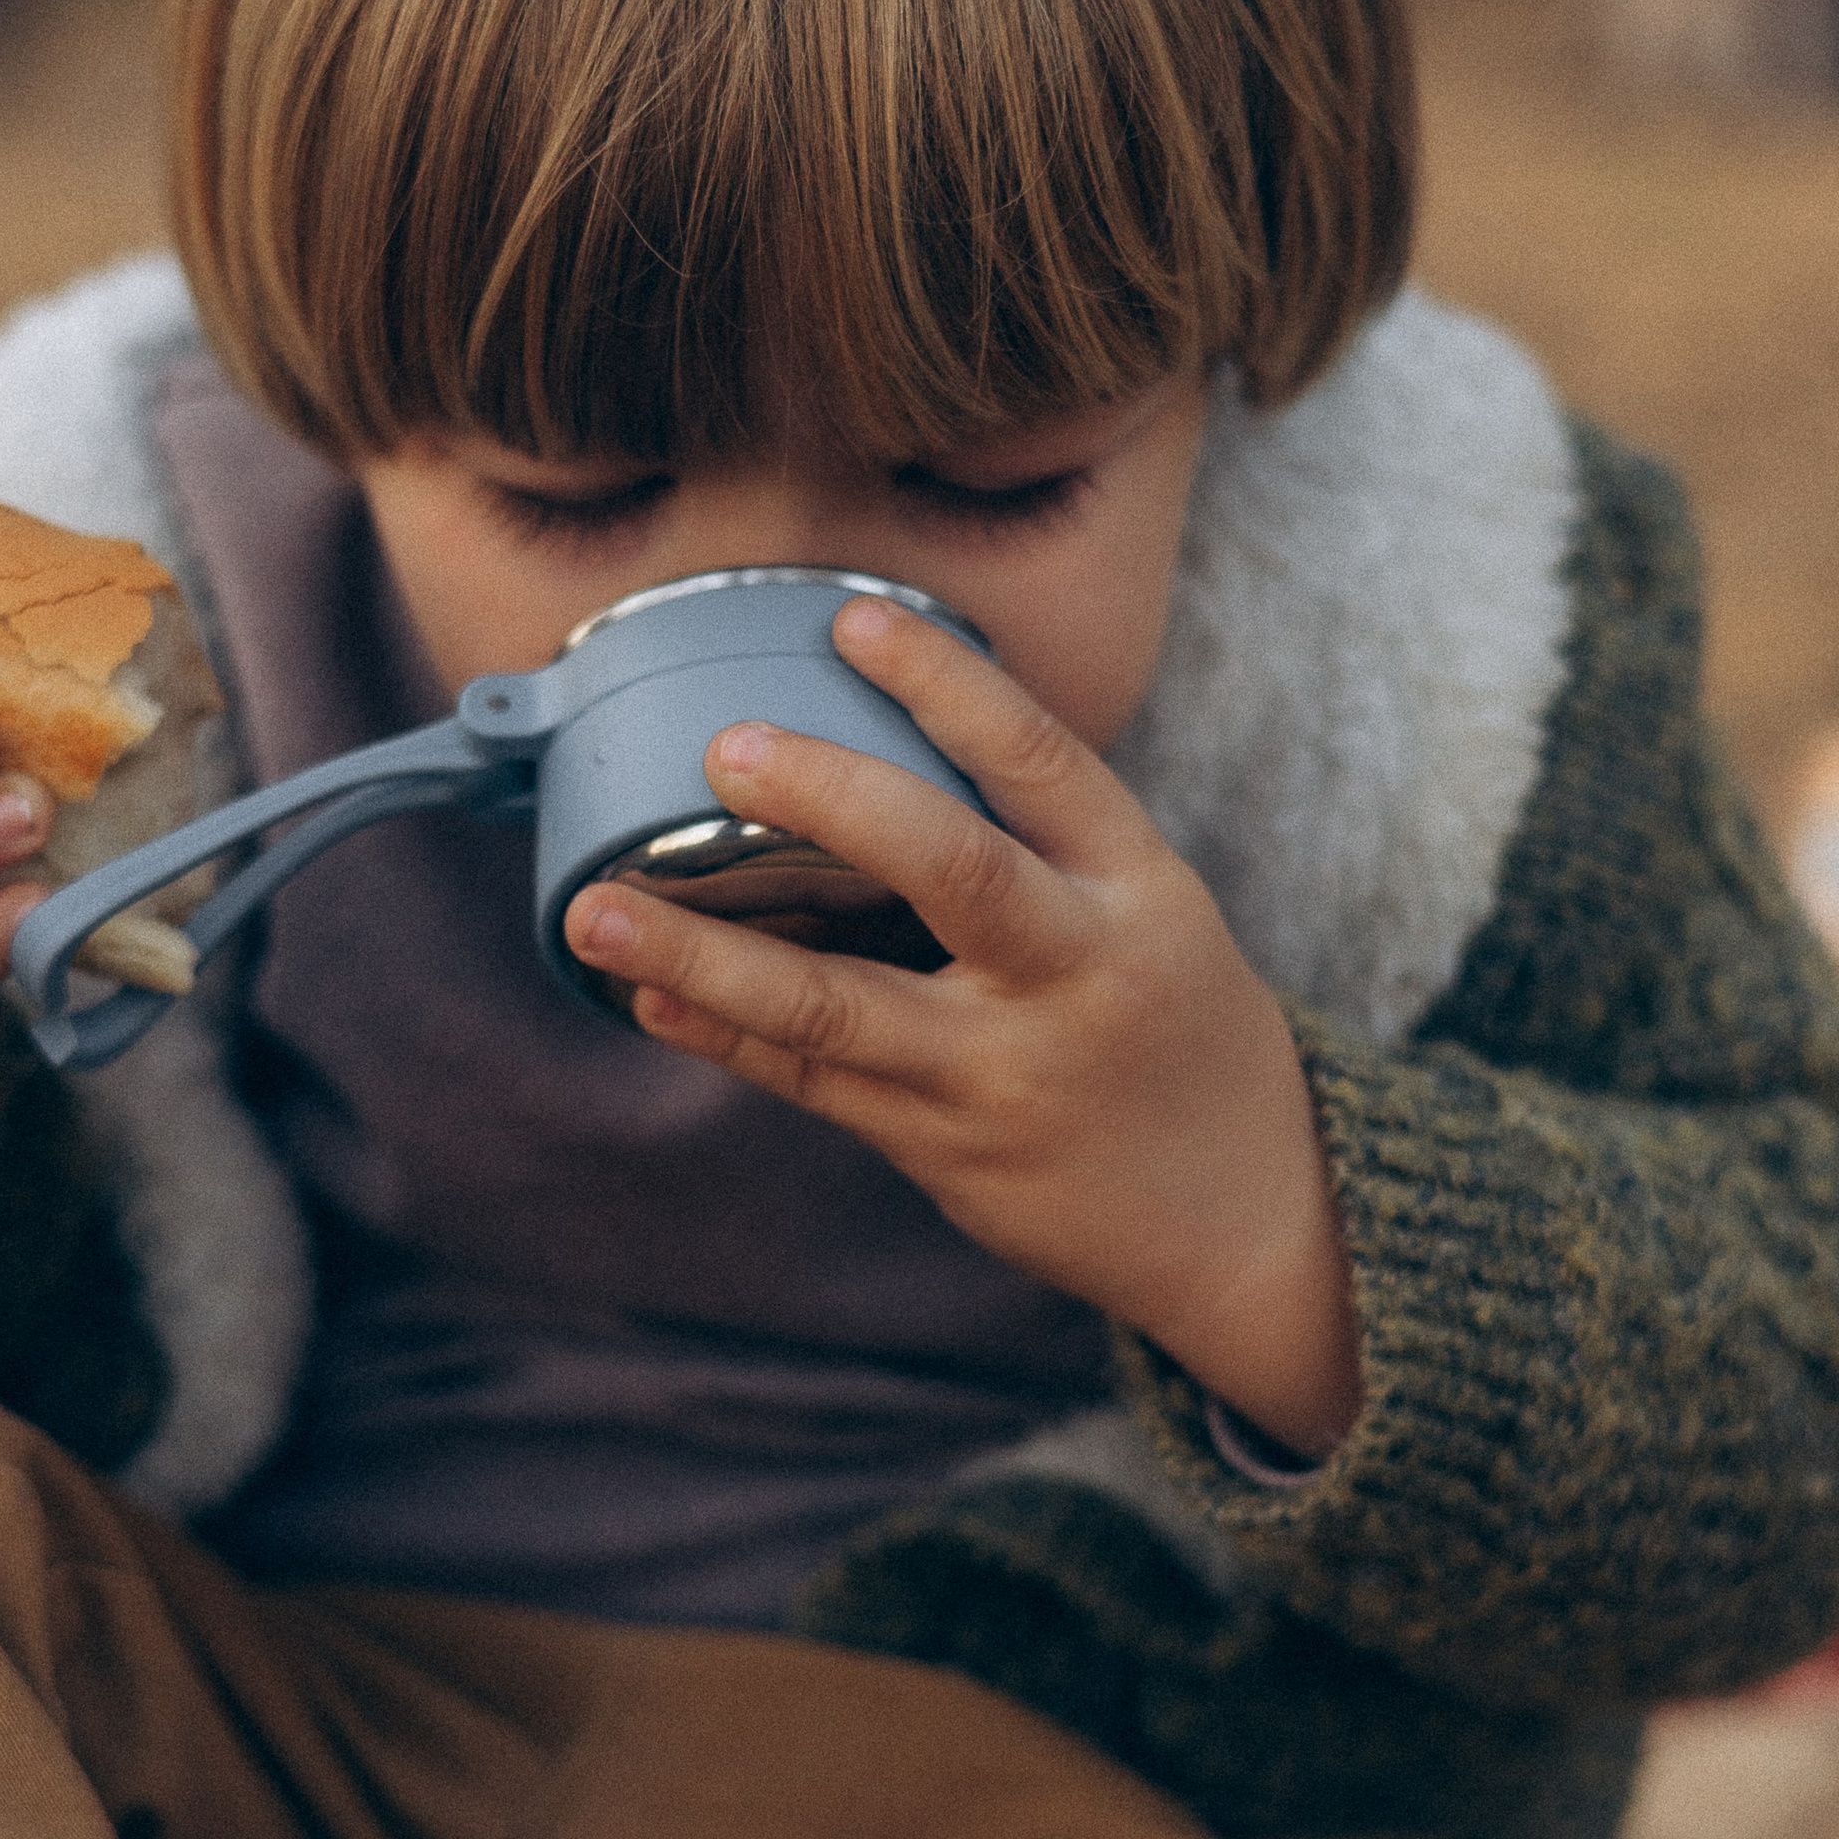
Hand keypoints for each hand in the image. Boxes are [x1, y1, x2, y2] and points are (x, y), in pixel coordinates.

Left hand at [563, 595, 1361, 1456]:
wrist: (1242, 1218)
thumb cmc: (1172, 1029)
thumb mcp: (1151, 911)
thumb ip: (1037, 841)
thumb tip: (868, 742)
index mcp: (1136, 889)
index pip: (1042, 760)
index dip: (947, 682)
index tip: (852, 621)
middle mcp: (1072, 974)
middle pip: (949, 867)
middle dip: (832, 800)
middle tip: (725, 746)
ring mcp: (1001, 1073)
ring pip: (836, 1007)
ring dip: (703, 954)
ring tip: (595, 907)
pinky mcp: (944, 1150)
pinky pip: (812, 1083)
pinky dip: (723, 1035)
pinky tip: (645, 995)